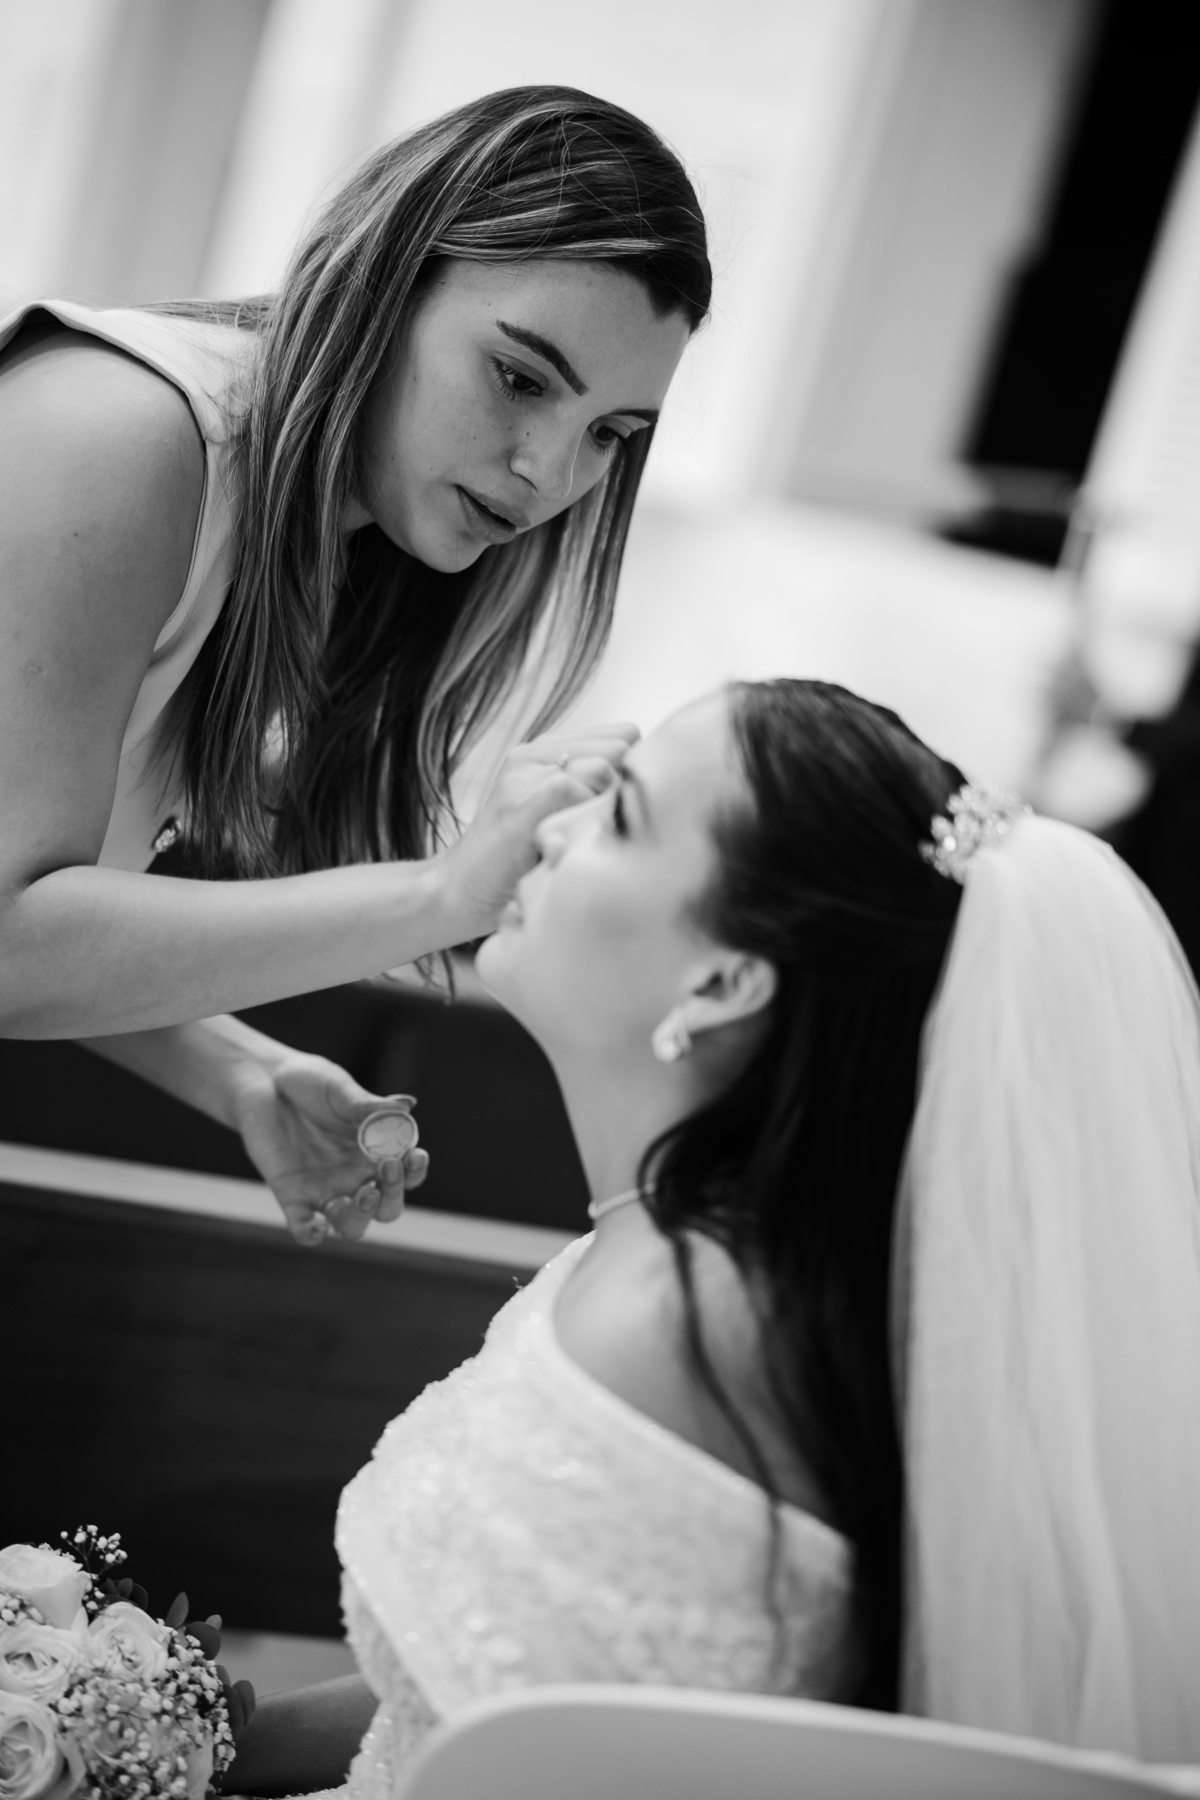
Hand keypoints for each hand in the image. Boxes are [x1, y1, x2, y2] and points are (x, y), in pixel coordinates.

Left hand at [229, 1051, 428, 1245]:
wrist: (262, 1082)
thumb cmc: (308, 1082)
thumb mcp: (339, 1089)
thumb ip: (369, 1104)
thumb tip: (407, 1106)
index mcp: (376, 1151)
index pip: (406, 1174)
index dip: (415, 1171)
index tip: (414, 1156)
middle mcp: (355, 1177)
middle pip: (386, 1208)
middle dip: (392, 1196)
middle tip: (386, 1168)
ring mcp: (325, 1190)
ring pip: (352, 1226)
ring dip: (360, 1217)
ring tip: (361, 1194)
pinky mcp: (292, 1196)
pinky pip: (304, 1228)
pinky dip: (311, 1235)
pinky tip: (315, 1229)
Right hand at [440, 723, 637, 936]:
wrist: (458, 891)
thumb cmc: (518, 865)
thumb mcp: (559, 818)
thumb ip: (594, 794)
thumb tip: (649, 791)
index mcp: (547, 751)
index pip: (623, 735)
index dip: (633, 775)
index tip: (619, 813)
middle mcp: (536, 752)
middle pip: (622, 744)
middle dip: (626, 787)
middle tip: (605, 828)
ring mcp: (526, 771)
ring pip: (605, 764)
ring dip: (608, 805)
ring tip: (586, 838)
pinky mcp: (522, 797)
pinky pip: (580, 788)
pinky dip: (587, 819)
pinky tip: (571, 844)